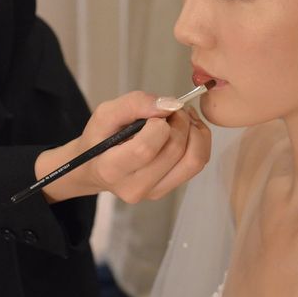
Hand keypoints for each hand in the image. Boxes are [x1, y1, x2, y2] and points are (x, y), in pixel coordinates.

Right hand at [34, 91, 210, 202]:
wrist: (97, 166)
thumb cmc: (101, 138)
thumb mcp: (106, 113)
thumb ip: (134, 104)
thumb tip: (170, 105)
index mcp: (111, 169)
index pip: (146, 149)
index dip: (158, 125)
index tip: (154, 115)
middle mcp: (134, 188)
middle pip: (174, 151)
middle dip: (180, 122)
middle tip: (171, 111)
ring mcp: (154, 192)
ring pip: (194, 160)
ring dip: (195, 131)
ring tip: (182, 118)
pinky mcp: (170, 189)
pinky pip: (198, 163)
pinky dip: (199, 141)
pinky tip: (187, 129)